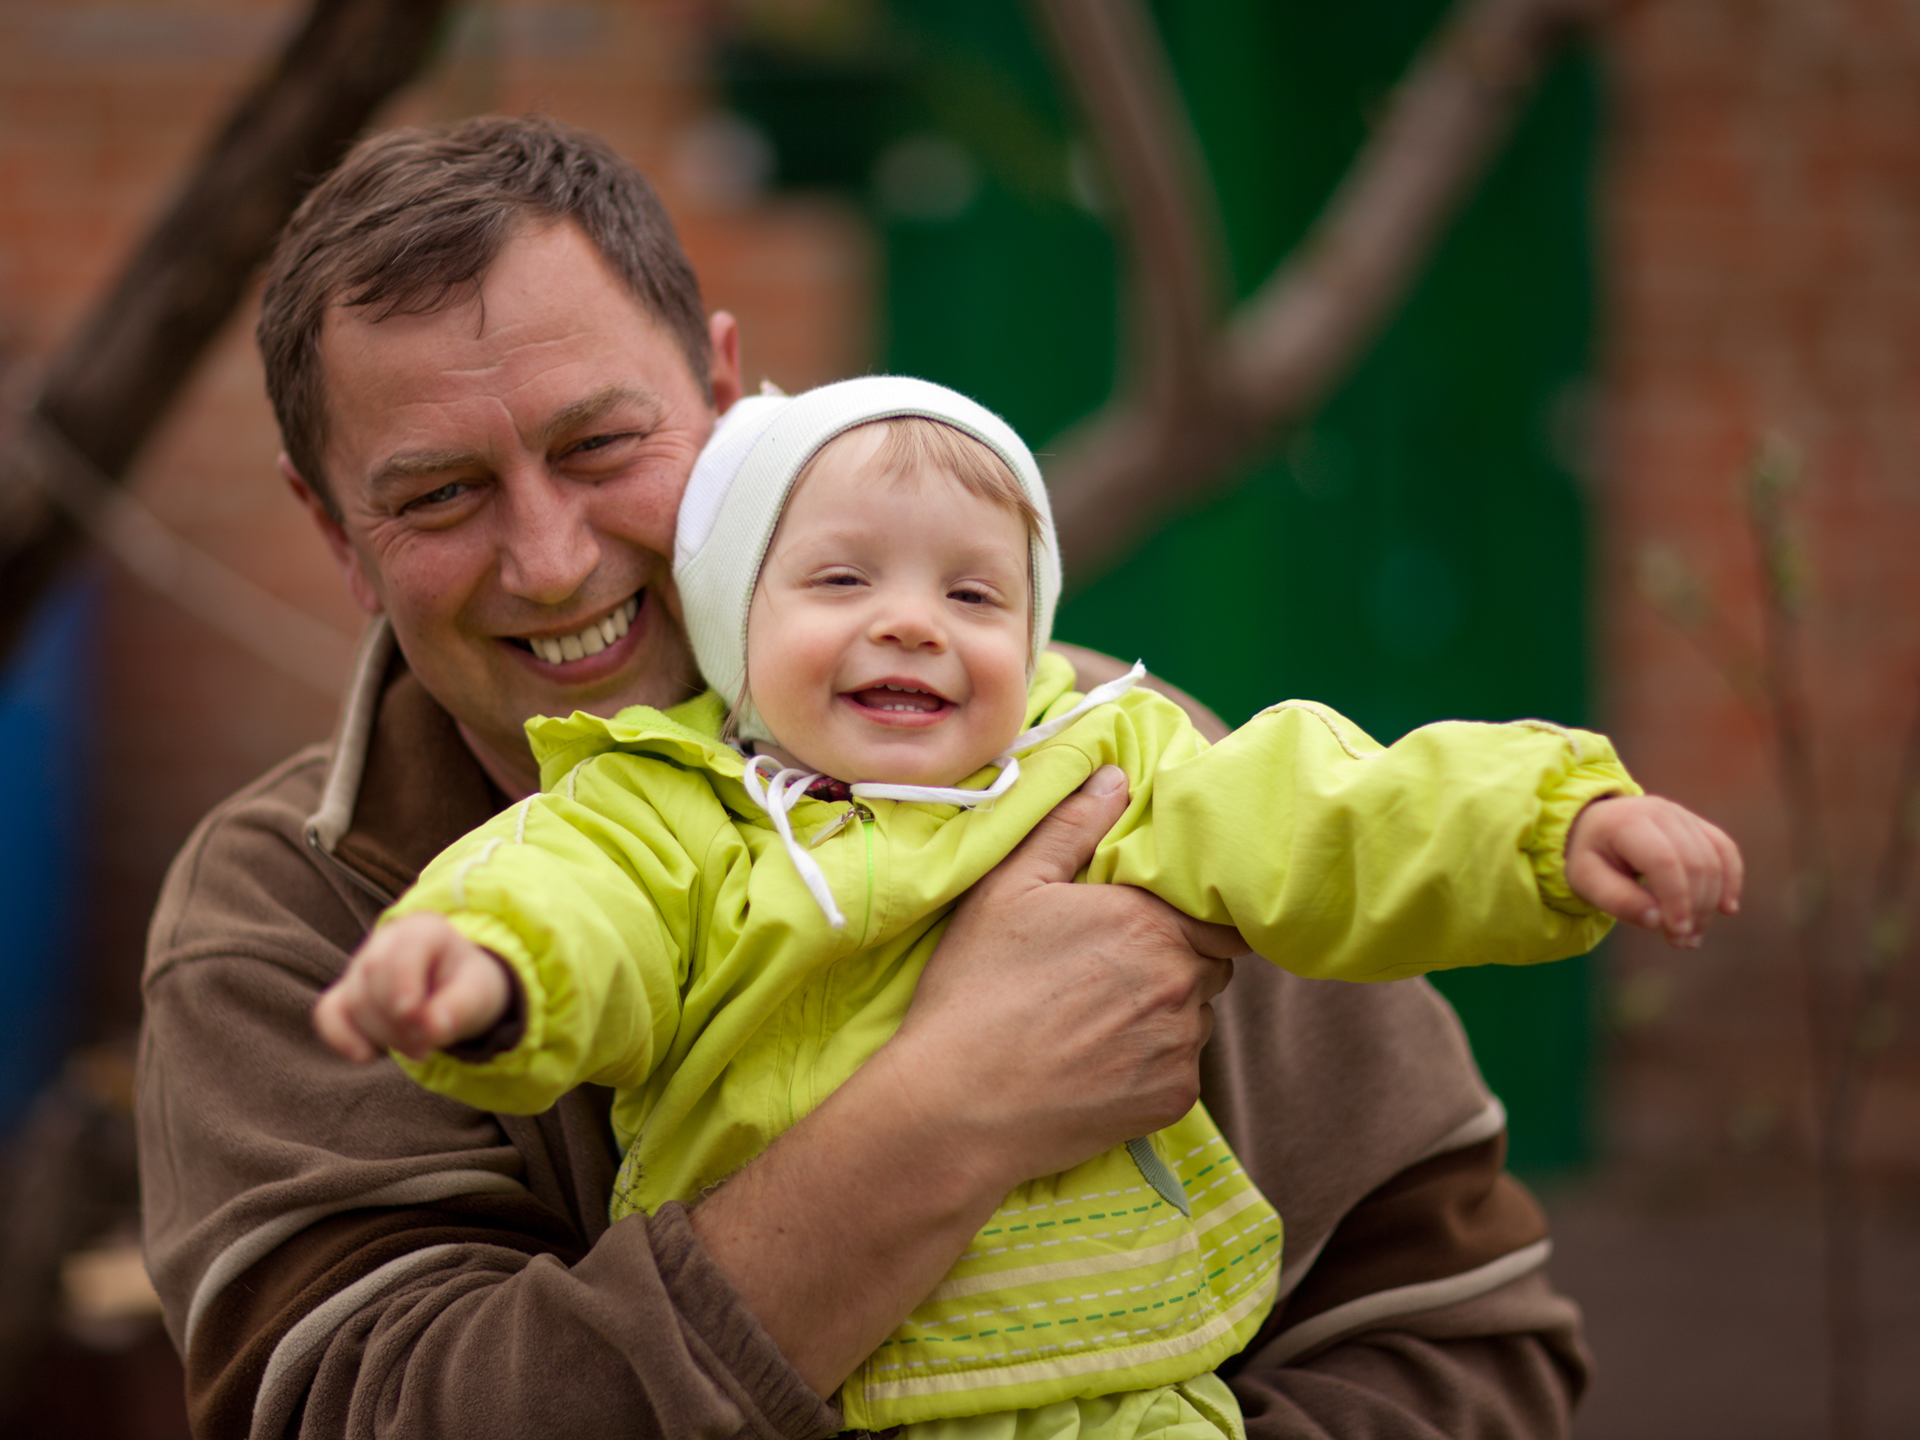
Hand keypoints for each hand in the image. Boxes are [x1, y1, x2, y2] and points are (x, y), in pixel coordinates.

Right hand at [313, 913, 512, 1061]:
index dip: (402, 984)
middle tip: (428, 1046)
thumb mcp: (479, 992)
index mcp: (423, 931)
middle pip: (374, 980)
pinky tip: (365, 1057)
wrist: (457, 989)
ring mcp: (360, 966)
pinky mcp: (345, 993)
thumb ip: (459, 1008)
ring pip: (355, 1002)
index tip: (411, 1014)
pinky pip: (329, 1013)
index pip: (402, 953)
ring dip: (385, 1035)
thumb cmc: (469, 985)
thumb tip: (434, 1029)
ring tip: (420, 1048)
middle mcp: (385, 942)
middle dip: (399, 1022)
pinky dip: (341, 1037)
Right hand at [689, 763, 1243, 1396]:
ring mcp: (1180, 1044)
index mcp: (1149, 919)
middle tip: (1111, 972)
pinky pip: (1180, 1071)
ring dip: (1166, 1012)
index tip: (1151, 923)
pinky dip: (1152, 1065)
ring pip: (1196, 1017)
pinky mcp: (1173, 1099)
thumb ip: (1070, 825)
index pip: (1215, 911)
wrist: (959, 1104)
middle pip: (1210, 963)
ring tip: (1097, 1020)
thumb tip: (1118, 776)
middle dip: (1177, 960)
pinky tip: (1097, 1064)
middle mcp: (1180, 980)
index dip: (1188, 915)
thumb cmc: (976, 989)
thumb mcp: (1008, 889)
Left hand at [1565, 794, 1743, 947]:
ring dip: (1709, 904)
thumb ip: (1619, 900)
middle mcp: (1660, 812)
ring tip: (1690, 936)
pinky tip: (1726, 909)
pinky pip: (1725, 851)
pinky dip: (1731, 881)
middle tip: (1678, 942)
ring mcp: (1683, 815)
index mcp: (1627, 822)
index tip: (1675, 932)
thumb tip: (1658, 922)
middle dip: (1693, 909)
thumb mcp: (1587, 880)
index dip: (1676, 899)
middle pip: (1694, 864)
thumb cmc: (1590, 856)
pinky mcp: (1698, 824)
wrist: (1594, 825)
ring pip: (1713, 861)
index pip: (1664, 861)